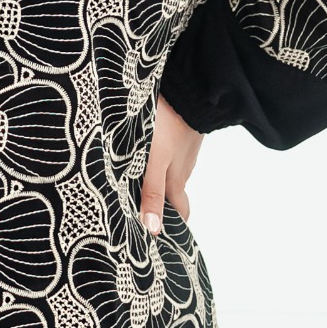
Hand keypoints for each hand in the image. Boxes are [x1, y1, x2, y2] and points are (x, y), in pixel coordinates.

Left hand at [140, 94, 203, 233]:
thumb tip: (153, 229)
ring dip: (159, 182)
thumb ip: (152, 192)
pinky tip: (146, 157)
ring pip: (171, 173)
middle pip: (173, 194)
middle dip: (163, 206)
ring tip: (137, 186)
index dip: (171, 225)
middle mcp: (182, 169)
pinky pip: (170, 155)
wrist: (188, 90)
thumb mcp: (155, 162)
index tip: (161, 236)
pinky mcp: (180, 135)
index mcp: (176, 181)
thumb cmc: (169, 127)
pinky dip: (161, 162)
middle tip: (144, 214)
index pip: (179, 213)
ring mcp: (182, 151)